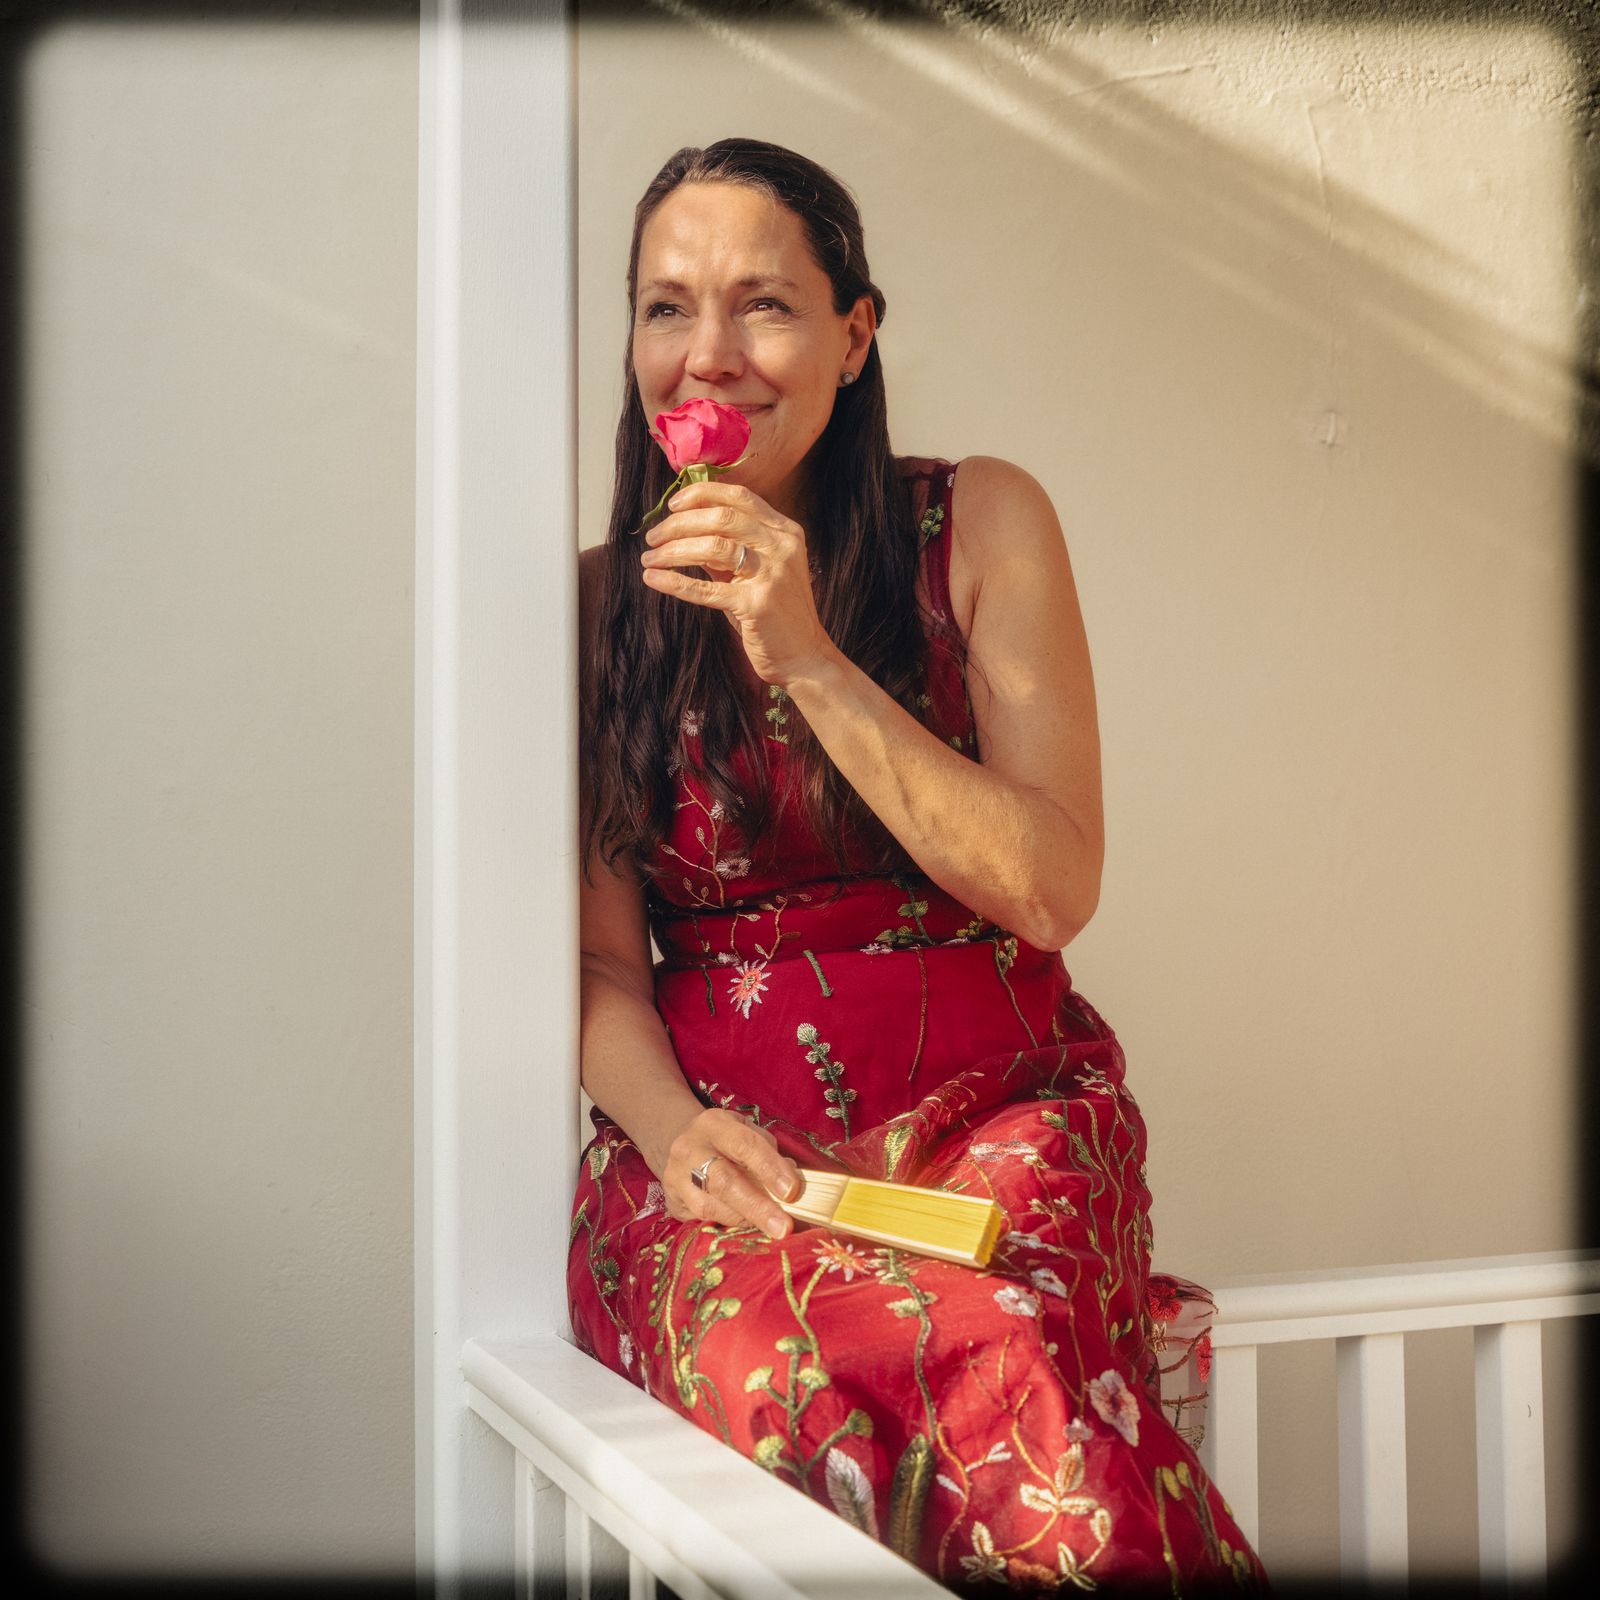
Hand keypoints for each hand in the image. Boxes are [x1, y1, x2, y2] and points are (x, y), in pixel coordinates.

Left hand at [638, 480, 838, 688]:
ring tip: (650, 558)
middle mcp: (782, 547)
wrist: (804, 657)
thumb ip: (728, 549)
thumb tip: (683, 529)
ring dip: (673, 550)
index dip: (702, 494)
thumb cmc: (775, 614)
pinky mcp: (757, 605)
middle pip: (721, 518)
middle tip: (653, 537)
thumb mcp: (757, 572)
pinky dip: (675, 582)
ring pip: (712, 547)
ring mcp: (772, 574)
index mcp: (785, 532)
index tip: (673, 504)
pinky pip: (706, 589)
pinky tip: (653, 579)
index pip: (740, 497)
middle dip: (679, 524)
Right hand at [659, 1107, 802, 1239]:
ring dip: (745, 1221)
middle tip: (783, 1227)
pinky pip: (701, 1221)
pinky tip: (746, 1229)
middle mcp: (689, 1149)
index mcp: (714, 1124)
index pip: (744, 1145)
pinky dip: (728, 1227)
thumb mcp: (746, 1133)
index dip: (769, 1168)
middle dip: (757, 1206)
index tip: (792, 1191)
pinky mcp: (672, 1202)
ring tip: (770, 1229)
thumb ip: (768, 1154)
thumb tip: (792, 1183)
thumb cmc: (725, 1141)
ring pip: (710, 1207)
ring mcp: (675, 1177)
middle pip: (724, 1181)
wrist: (682, 1145)